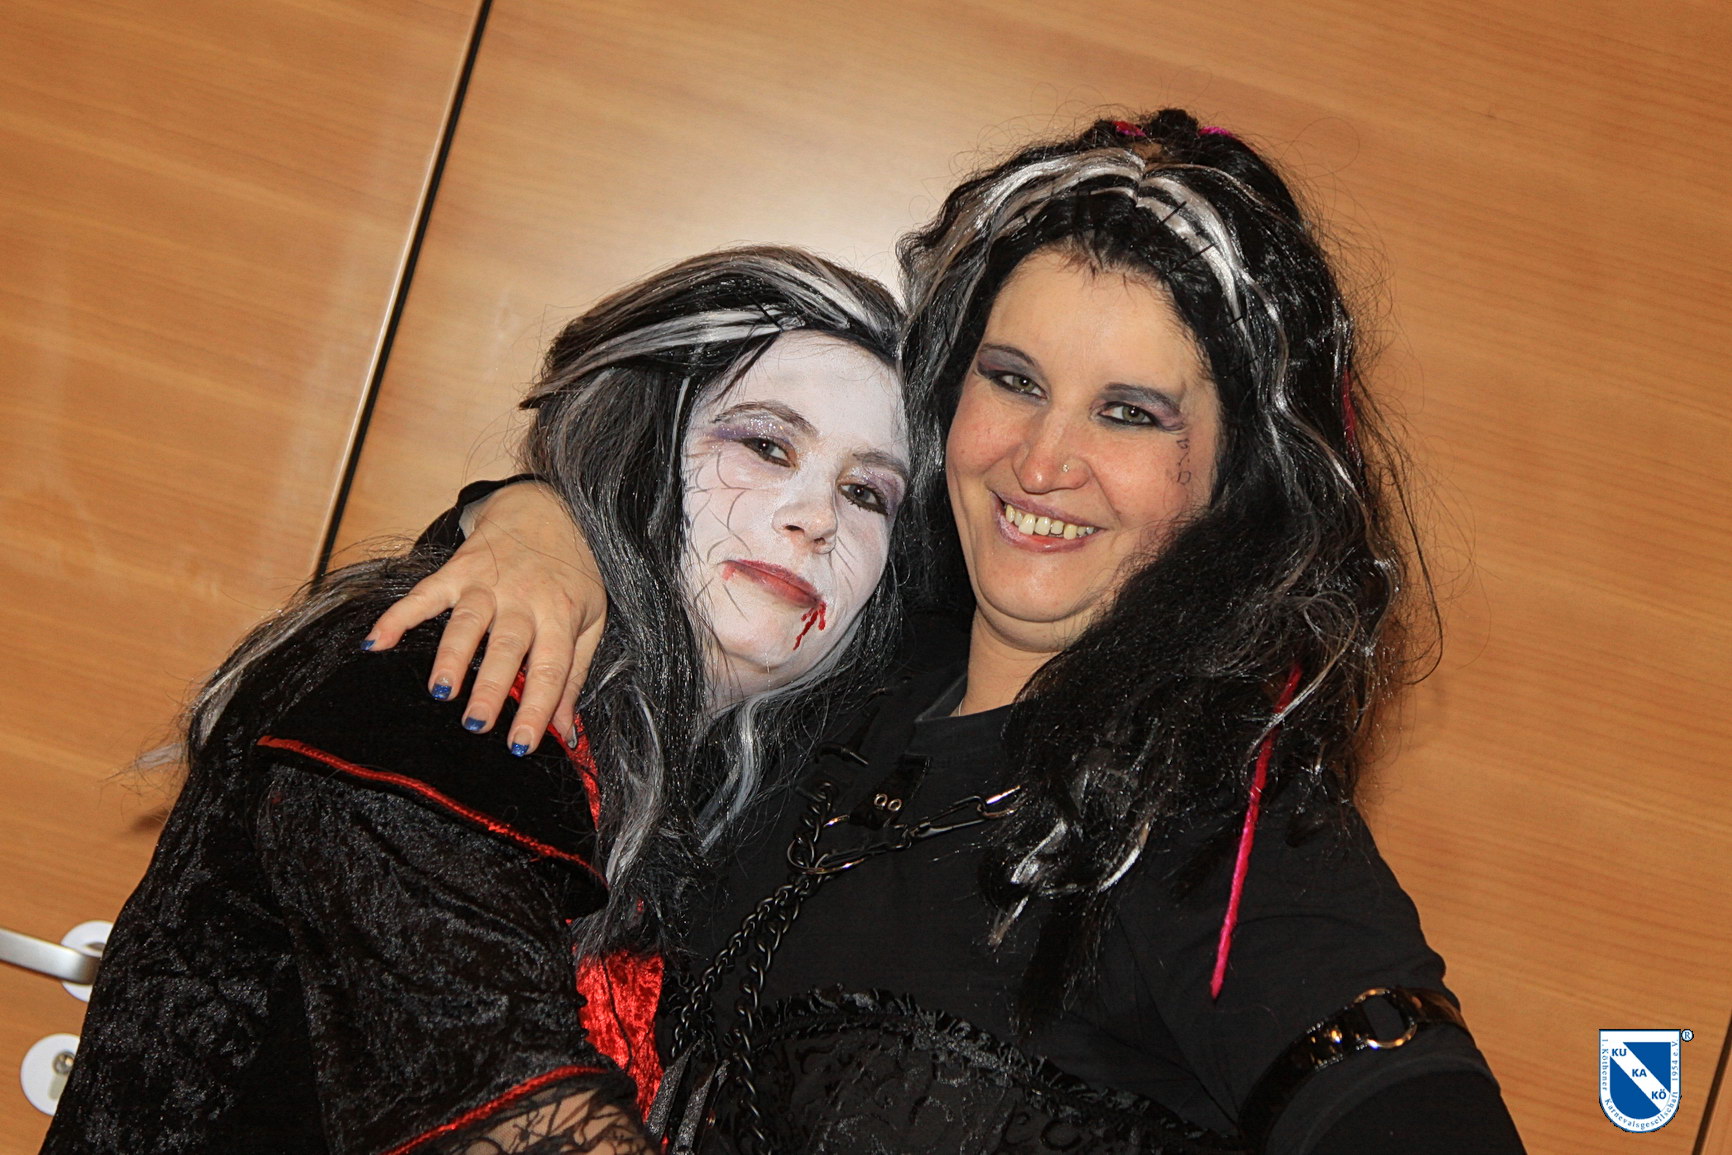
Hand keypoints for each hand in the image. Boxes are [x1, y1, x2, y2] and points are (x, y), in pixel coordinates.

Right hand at [365, 481, 605, 753]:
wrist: (551, 509)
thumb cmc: (571, 574)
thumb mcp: (590, 621)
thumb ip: (573, 676)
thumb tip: (566, 735)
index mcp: (560, 615)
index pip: (551, 668)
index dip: (538, 708)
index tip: (521, 745)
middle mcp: (524, 598)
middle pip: (506, 647)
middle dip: (490, 688)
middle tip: (476, 725)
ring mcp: (488, 582)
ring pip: (467, 622)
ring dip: (451, 656)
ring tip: (440, 691)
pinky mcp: (458, 569)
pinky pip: (424, 594)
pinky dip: (397, 617)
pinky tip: (374, 643)